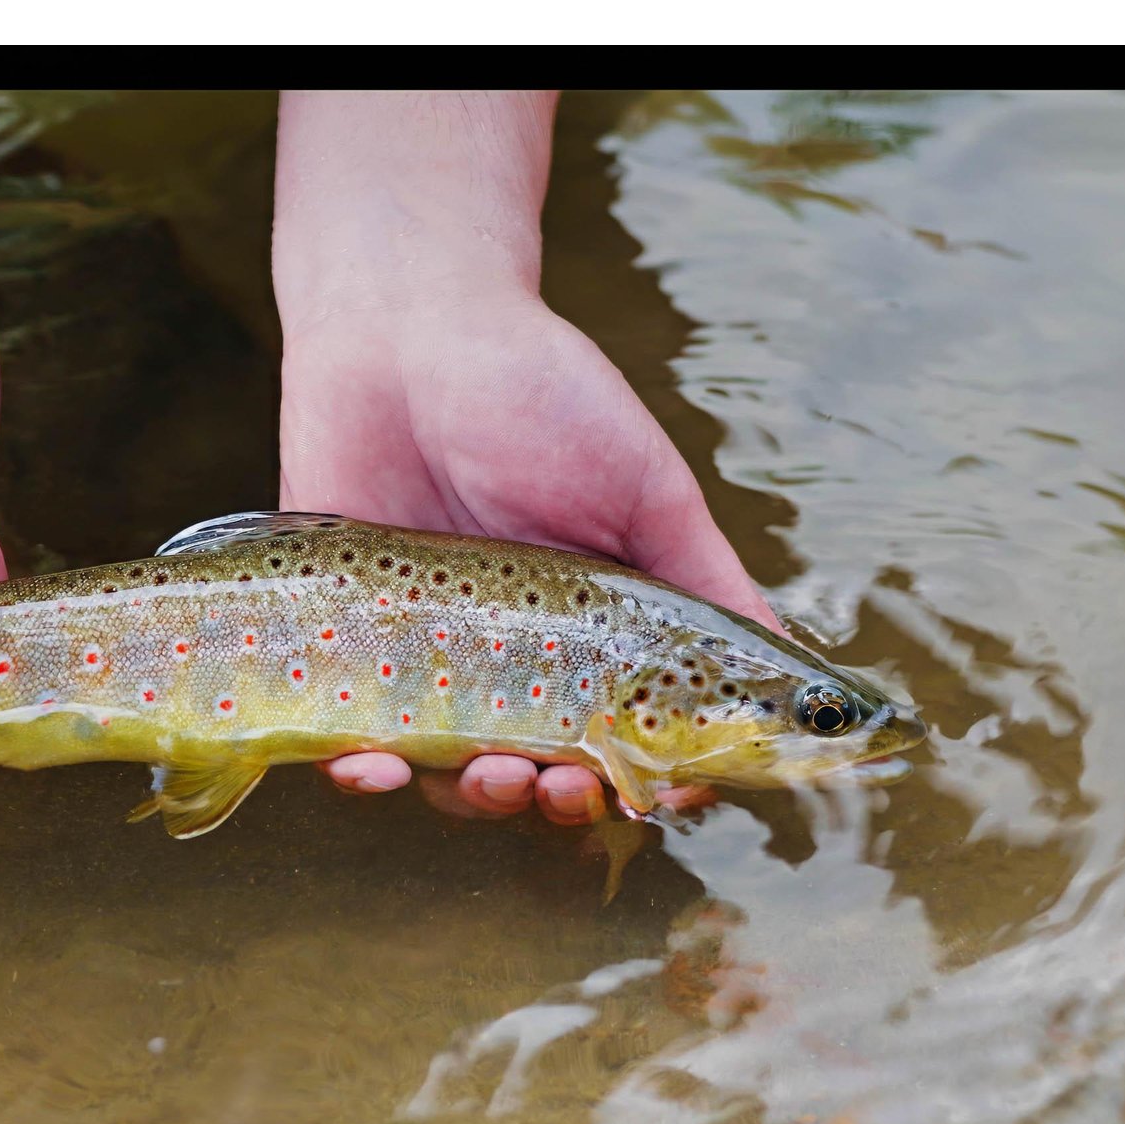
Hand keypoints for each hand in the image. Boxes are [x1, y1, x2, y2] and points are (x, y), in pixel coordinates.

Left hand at [273, 91, 775, 824]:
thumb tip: (784, 664)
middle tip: (565, 786)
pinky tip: (373, 767)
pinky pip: (348, 738)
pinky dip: (361, 773)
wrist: (405, 323)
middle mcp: (510, 656)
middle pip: (541, 772)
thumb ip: (706, 580)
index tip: (659, 792)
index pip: (627, 736)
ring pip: (451, 773)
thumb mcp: (646, 489)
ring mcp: (424, 656)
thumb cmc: (540, 393)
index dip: (647, 780)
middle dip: (560, 800)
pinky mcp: (340, 643)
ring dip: (479, 798)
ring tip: (494, 778)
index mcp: (589, 629)